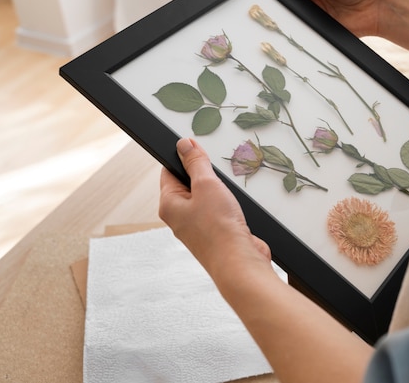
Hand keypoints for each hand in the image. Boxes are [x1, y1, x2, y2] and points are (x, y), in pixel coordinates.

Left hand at [159, 138, 271, 283]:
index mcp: (169, 205)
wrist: (240, 262)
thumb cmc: (219, 230)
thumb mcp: (206, 184)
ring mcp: (199, 227)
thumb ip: (196, 162)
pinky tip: (236, 209)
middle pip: (190, 183)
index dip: (183, 157)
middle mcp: (180, 217)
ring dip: (220, 192)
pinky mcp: (217, 233)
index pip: (169, 171)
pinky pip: (220, 211)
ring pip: (208, 198)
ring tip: (227, 196)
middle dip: (206, 176)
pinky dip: (230, 206)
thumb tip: (184, 144)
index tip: (196, 148)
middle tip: (216, 176)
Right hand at [273, 0, 408, 69]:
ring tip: (273, 20)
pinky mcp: (321, 31)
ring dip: (286, 20)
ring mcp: (314, 16)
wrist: (377, 8)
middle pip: (287, 4)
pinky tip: (291, 32)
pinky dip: (299, 34)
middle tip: (262, 8)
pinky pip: (306, 33)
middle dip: (276, 6)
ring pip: (294, 20)